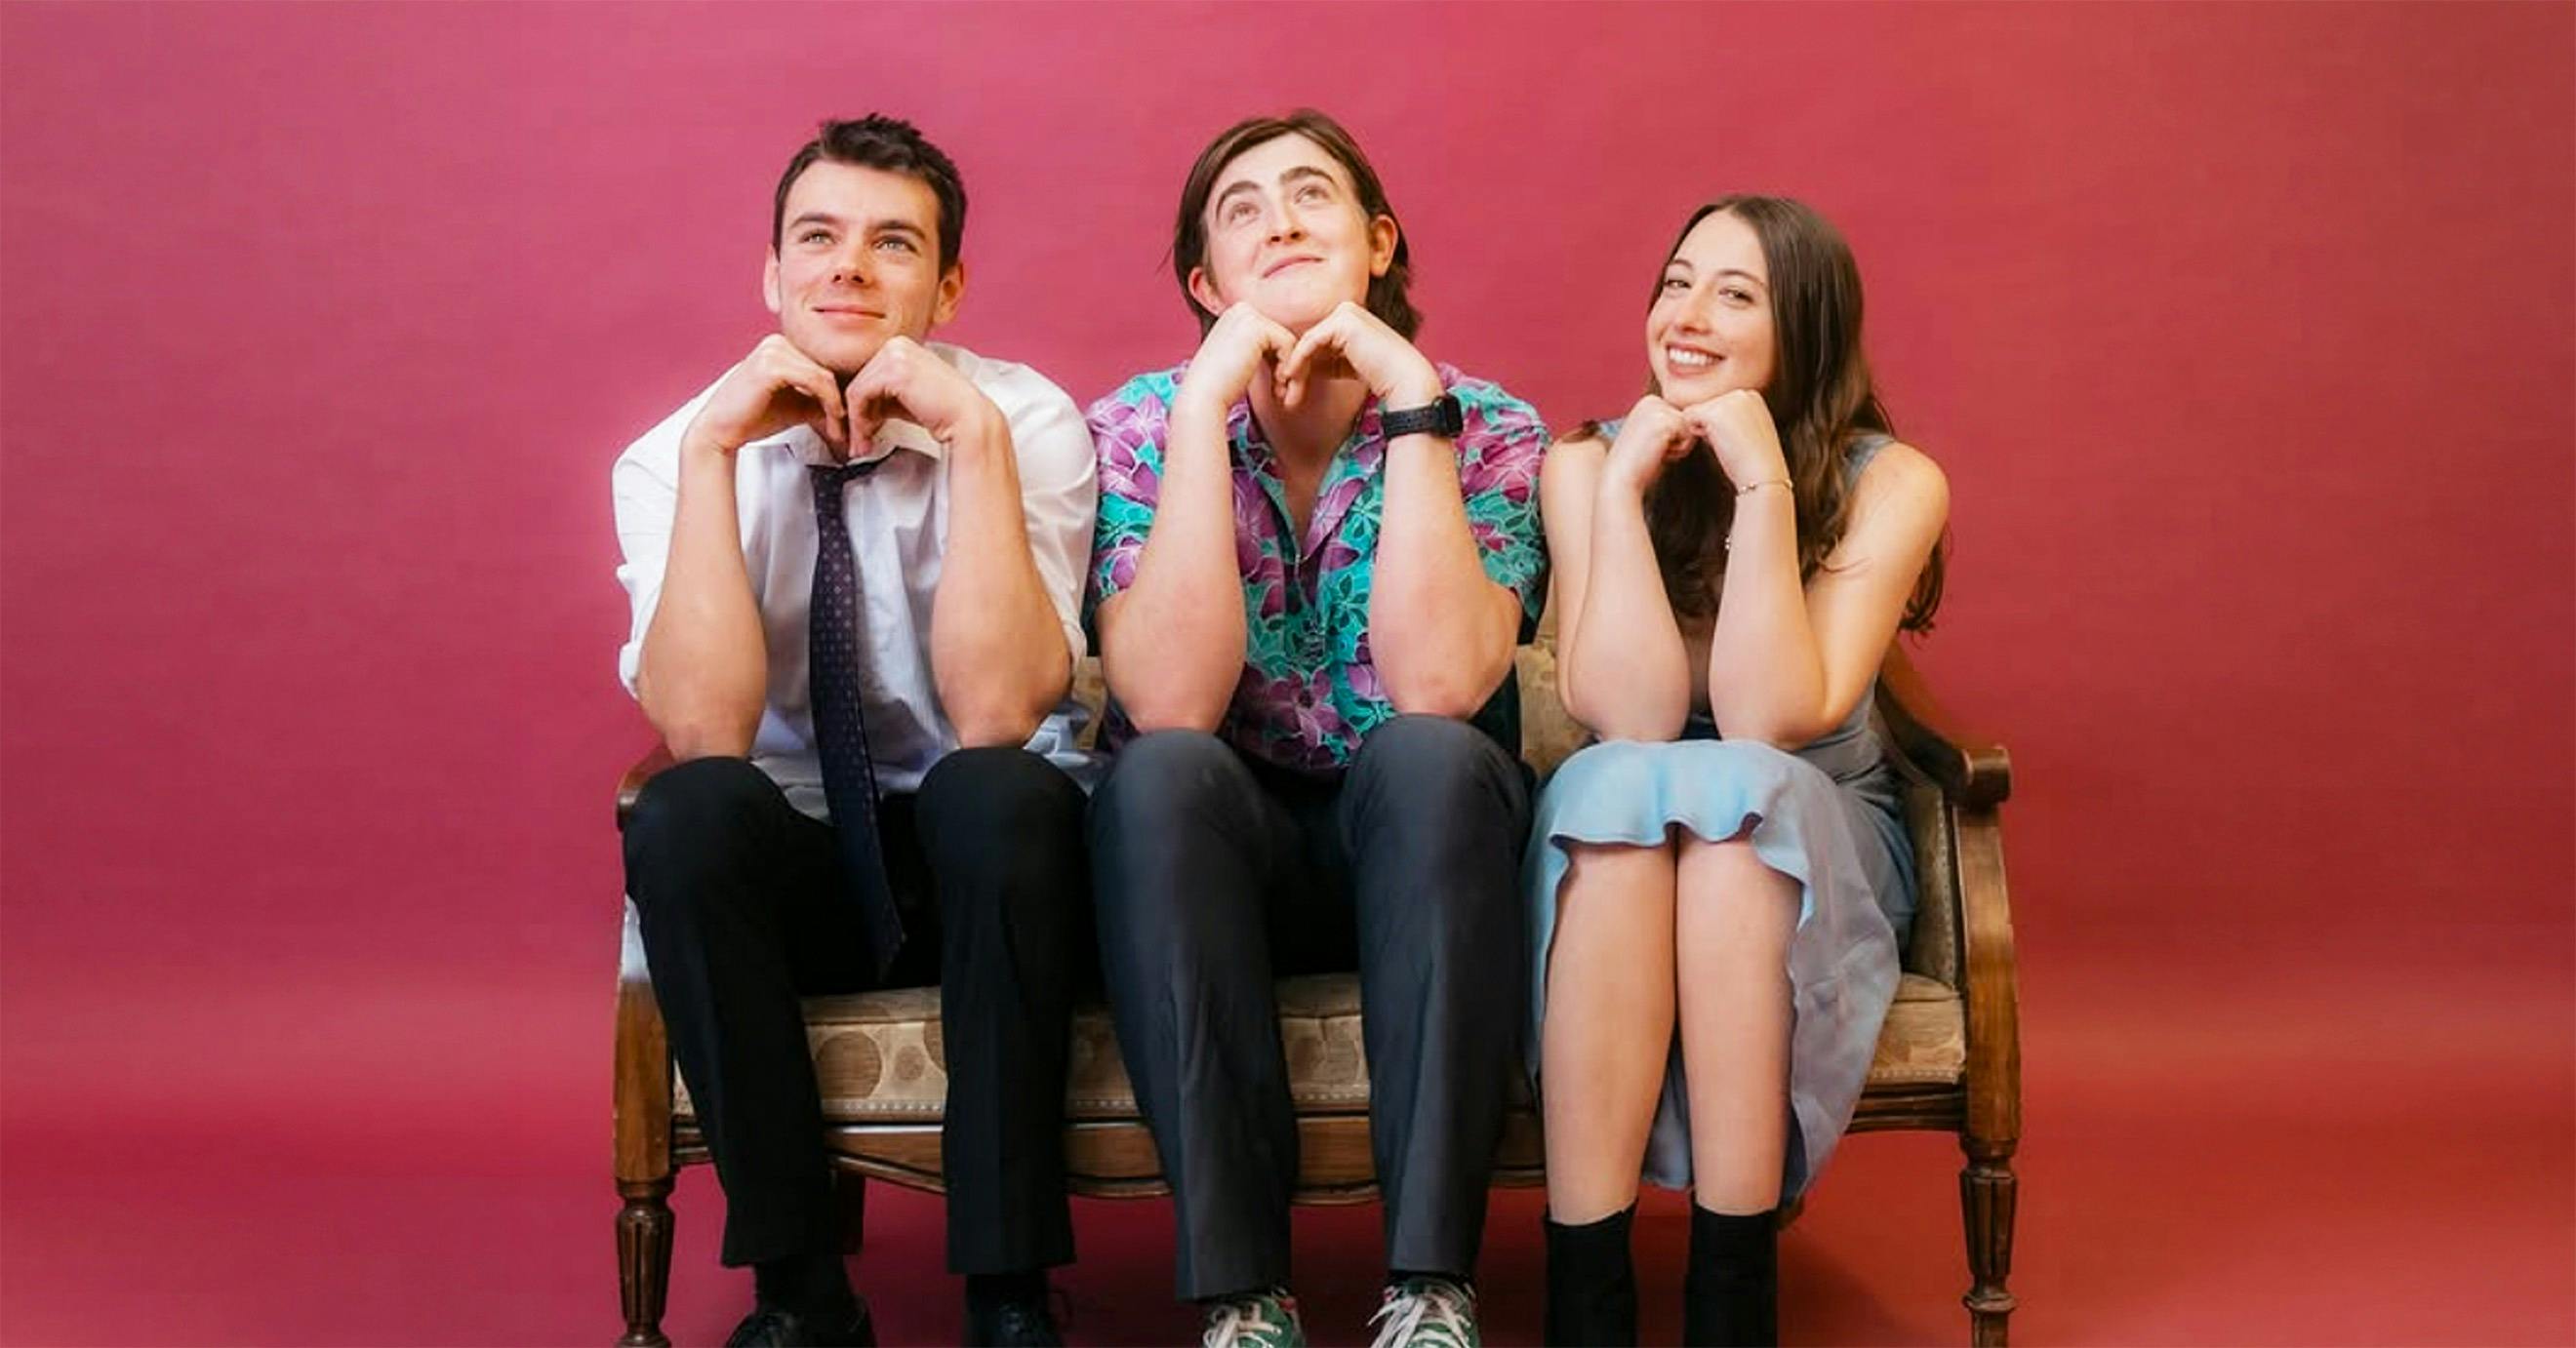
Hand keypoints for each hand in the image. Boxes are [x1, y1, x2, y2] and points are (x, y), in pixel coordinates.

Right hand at [681, 333, 851, 457]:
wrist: (720, 430)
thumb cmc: (752, 417)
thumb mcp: (797, 407)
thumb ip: (821, 402)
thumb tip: (850, 410)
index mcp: (782, 346)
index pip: (823, 366)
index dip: (838, 395)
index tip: (845, 421)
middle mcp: (777, 342)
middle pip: (827, 369)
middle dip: (840, 403)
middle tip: (846, 430)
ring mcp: (773, 350)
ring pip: (825, 376)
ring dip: (837, 407)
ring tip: (838, 431)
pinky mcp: (772, 364)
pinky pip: (815, 381)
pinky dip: (829, 404)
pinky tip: (831, 422)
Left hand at [842, 336, 999, 450]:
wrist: (967, 419)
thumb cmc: (943, 413)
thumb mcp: (906, 399)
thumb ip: (884, 397)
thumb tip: (857, 410)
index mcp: (901, 346)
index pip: (867, 375)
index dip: (862, 406)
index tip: (864, 431)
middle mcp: (896, 345)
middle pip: (858, 381)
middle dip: (856, 416)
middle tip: (859, 442)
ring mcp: (895, 355)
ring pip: (855, 390)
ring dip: (855, 422)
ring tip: (862, 445)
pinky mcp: (893, 371)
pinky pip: (860, 396)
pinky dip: (858, 421)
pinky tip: (867, 438)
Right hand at [1175, 303, 1299, 419]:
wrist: (1203, 396)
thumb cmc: (1220, 388)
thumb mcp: (1242, 361)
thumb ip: (1259, 351)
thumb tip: (1289, 355)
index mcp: (1236, 316)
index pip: (1272, 337)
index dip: (1278, 365)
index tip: (1275, 389)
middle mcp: (1242, 310)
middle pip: (1282, 337)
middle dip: (1287, 368)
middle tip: (1282, 394)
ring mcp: (1248, 315)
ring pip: (1289, 342)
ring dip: (1292, 372)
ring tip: (1281, 394)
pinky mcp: (1257, 327)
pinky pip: (1289, 344)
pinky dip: (1289, 368)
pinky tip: (1277, 384)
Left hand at [1276, 301, 1442, 408]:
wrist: (1403, 378)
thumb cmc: (1380, 376)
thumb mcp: (1345, 366)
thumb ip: (1325, 361)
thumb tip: (1297, 368)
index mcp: (1350, 318)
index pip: (1317, 340)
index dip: (1301, 364)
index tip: (1291, 389)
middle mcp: (1347, 310)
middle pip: (1310, 340)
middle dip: (1295, 367)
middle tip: (1284, 392)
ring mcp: (1344, 313)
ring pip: (1307, 343)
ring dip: (1294, 368)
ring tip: (1287, 392)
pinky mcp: (1341, 322)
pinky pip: (1310, 343)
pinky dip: (1298, 362)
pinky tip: (1292, 379)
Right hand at [1601, 395, 1698, 493]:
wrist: (1621, 477)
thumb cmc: (1638, 463)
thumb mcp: (1653, 435)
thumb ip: (1668, 423)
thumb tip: (1693, 421)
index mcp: (1648, 401)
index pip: (1680, 417)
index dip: (1672, 438)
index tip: (1650, 445)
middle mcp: (1651, 400)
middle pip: (1686, 420)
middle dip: (1676, 440)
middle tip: (1652, 450)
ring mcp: (1657, 409)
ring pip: (1689, 428)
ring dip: (1678, 446)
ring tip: (1655, 451)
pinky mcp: (1665, 421)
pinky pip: (1689, 436)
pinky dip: (1679, 451)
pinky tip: (1659, 453)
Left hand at [1681, 388, 1787, 488]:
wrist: (1763, 473)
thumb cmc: (1755, 461)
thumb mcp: (1749, 430)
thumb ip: (1734, 417)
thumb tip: (1713, 417)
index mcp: (1751, 396)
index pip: (1718, 406)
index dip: (1723, 428)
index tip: (1742, 440)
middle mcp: (1740, 393)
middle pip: (1706, 408)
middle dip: (1713, 429)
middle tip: (1735, 444)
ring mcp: (1727, 401)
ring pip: (1696, 413)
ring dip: (1706, 432)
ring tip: (1728, 443)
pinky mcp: (1713, 412)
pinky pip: (1688, 418)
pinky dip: (1696, 434)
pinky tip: (1718, 442)